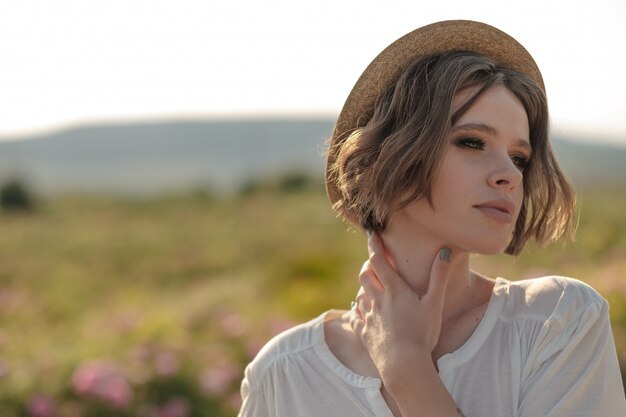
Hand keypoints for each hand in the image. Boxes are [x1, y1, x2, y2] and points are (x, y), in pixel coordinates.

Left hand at [349, 232, 451, 383]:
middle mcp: (377, 300)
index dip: (374, 245)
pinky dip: (356, 308)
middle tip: (374, 261)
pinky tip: (360, 310)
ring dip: (364, 286)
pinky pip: (354, 315)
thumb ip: (439, 276)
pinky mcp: (363, 332)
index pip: (378, 260)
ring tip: (371, 285)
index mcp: (393, 290)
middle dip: (368, 264)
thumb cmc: (423, 334)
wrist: (404, 364)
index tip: (372, 234)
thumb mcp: (434, 303)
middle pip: (365, 274)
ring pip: (359, 293)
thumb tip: (445, 250)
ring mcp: (368, 316)